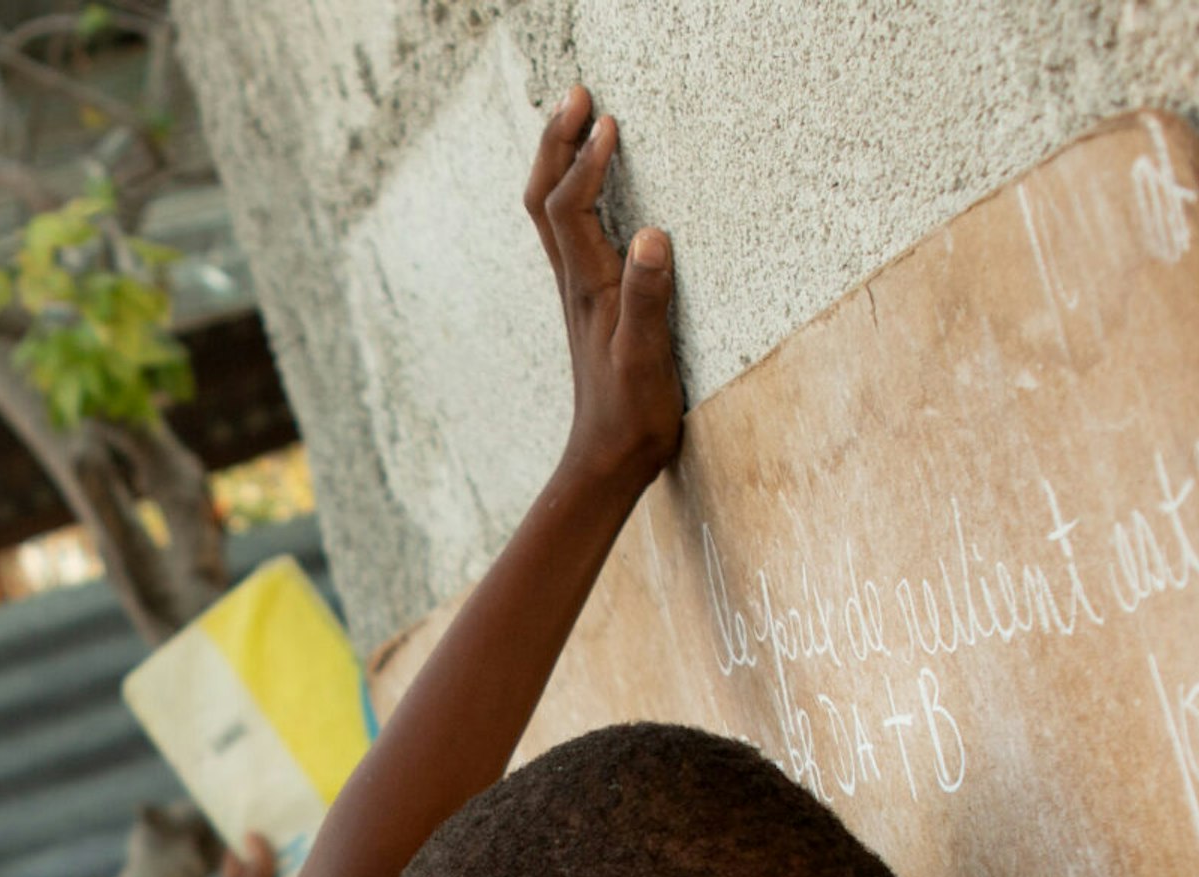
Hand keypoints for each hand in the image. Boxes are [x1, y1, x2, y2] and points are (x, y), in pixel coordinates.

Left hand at [525, 88, 681, 492]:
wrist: (609, 460)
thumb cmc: (632, 414)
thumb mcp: (648, 357)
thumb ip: (649, 297)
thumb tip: (653, 235)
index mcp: (589, 288)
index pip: (572, 207)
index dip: (585, 161)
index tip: (607, 121)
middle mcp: (575, 283)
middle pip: (545, 198)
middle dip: (556, 142)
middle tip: (576, 95)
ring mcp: (579, 292)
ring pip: (552, 213)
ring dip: (559, 161)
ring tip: (577, 121)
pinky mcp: (591, 303)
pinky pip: (571, 233)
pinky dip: (574, 193)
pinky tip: (593, 187)